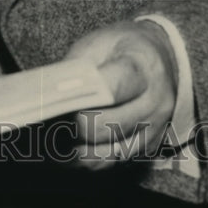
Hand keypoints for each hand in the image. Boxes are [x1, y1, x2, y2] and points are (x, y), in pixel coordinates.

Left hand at [63, 20, 177, 170]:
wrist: (159, 57)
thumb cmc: (121, 48)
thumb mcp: (98, 44)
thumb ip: (77, 70)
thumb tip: (49, 99)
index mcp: (143, 68)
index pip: (111, 89)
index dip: (80, 98)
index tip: (55, 99)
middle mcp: (155, 102)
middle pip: (106, 126)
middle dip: (72, 125)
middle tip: (48, 119)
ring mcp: (155, 129)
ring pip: (107, 153)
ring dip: (74, 150)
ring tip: (48, 139)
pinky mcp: (149, 147)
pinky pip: (111, 163)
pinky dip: (85, 159)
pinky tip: (64, 150)